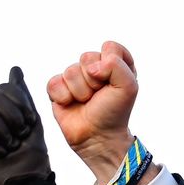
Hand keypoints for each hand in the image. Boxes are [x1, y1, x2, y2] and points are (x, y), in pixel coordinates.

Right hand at [0, 67, 57, 184]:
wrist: (26, 184)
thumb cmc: (32, 158)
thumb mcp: (33, 124)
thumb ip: (23, 97)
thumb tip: (15, 70)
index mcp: (1, 108)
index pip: (5, 89)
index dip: (21, 107)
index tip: (29, 125)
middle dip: (13, 121)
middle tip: (18, 140)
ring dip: (3, 133)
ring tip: (9, 147)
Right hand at [47, 41, 139, 184]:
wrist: (98, 137)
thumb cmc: (114, 113)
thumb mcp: (129, 87)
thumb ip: (117, 65)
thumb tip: (92, 66)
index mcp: (115, 66)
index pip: (111, 47)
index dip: (111, 64)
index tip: (115, 82)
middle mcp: (96, 69)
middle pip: (87, 57)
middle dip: (94, 80)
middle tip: (99, 95)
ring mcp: (76, 78)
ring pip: (70, 71)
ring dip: (81, 91)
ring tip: (87, 102)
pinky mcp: (59, 88)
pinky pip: (54, 82)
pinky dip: (64, 96)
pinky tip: (72, 104)